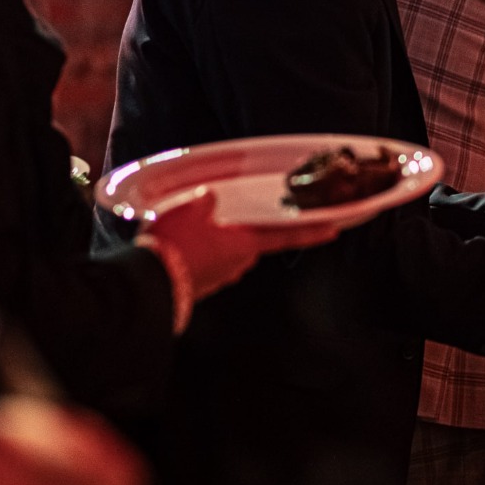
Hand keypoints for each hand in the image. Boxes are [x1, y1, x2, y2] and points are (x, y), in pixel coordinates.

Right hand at [142, 187, 336, 302]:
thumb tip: (210, 198)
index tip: (334, 229)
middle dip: (245, 228)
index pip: (286, 235)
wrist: (149, 281)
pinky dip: (202, 250)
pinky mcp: (202, 285)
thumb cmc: (175, 244)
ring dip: (218, 239)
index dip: (312, 231)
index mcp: (245, 244)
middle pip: (252, 240)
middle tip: (226, 213)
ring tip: (192, 225)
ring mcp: (221, 277)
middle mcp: (239, 264)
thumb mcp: (190, 209)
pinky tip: (184, 240)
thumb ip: (206, 202)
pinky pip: (210, 261)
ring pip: (228, 250)